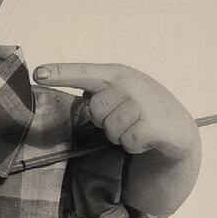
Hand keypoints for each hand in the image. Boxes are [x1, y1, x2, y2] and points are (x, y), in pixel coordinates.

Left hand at [33, 62, 199, 159]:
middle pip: (95, 109)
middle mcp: (129, 84)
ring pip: (110, 129)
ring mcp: (141, 104)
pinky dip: (133, 145)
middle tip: (123, 118)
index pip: (83, 72)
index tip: (37, 74)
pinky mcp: (151, 125)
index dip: (59, 73)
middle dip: (105, 120)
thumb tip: (80, 98)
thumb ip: (100, 90)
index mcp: (117, 73)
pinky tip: (147, 138)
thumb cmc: (142, 107)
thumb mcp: (123, 91)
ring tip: (136, 127)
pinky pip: (126, 142)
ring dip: (120, 134)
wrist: (178, 126)